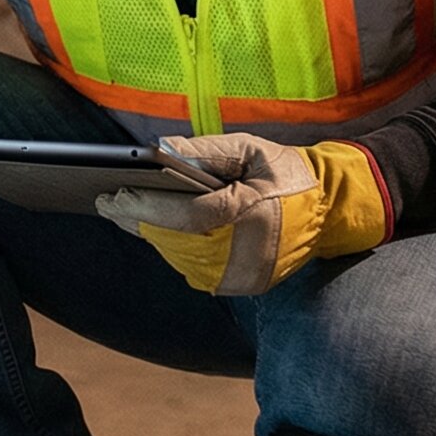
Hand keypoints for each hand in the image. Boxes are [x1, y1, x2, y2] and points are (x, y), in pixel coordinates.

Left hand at [96, 133, 391, 295]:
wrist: (330, 210)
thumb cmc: (287, 172)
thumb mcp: (251, 149)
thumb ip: (205, 150)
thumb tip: (159, 151)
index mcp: (250, 214)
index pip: (188, 216)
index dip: (148, 206)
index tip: (115, 195)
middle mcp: (245, 251)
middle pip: (175, 240)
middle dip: (137, 220)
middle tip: (105, 204)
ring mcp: (243, 274)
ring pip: (179, 257)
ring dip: (150, 236)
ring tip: (123, 214)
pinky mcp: (242, 285)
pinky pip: (194, 270)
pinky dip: (172, 250)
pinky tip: (156, 231)